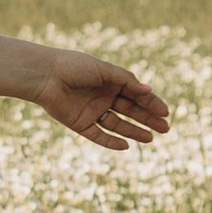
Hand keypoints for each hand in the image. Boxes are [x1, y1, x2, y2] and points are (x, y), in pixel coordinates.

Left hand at [30, 50, 172, 149]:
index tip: (166, 113)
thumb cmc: (74, 67)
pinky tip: (126, 146)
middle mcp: (103, 97)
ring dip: (134, 131)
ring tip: (151, 139)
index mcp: (111, 82)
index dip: (152, 103)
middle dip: (148, 120)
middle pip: (130, 111)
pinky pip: (99, 136)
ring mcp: (92, 112)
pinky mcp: (80, 124)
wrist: (45, 76)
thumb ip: (127, 81)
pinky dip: (111, 141)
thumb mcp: (104, 71)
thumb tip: (150, 91)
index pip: (136, 95)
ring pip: (118, 125)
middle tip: (165, 129)